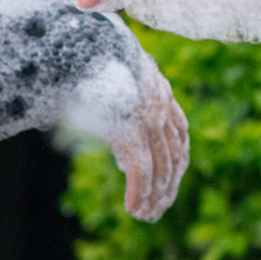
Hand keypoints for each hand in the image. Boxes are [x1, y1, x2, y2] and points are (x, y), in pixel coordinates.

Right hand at [104, 58, 187, 220]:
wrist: (80, 44)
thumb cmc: (88, 57)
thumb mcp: (114, 72)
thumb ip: (122, 94)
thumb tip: (110, 114)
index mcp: (160, 91)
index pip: (180, 133)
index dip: (176, 159)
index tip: (171, 181)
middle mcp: (161, 106)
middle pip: (175, 154)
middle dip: (169, 184)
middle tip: (158, 209)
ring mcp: (148, 118)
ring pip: (161, 166)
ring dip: (155, 194)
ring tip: (146, 215)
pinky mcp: (130, 130)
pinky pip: (140, 169)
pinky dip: (139, 191)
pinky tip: (132, 208)